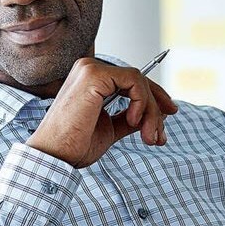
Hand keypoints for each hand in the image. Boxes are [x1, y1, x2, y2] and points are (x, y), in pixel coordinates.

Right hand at [27, 57, 177, 167]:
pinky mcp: (93, 75)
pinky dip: (142, 103)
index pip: (131, 80)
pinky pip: (134, 81)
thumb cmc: (75, 145)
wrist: (55, 157)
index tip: (169, 114)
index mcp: (91, 80)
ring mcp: (91, 69)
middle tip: (161, 136)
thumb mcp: (111, 128)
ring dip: (151, 111)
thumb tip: (154, 115)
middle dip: (156, 108)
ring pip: (139, 81)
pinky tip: (134, 122)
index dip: (154, 96)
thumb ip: (129, 118)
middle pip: (138, 80)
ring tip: (149, 137)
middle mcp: (89, 68)